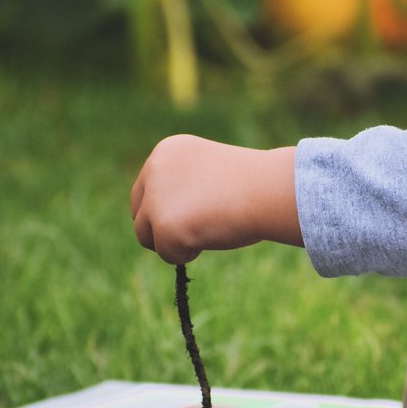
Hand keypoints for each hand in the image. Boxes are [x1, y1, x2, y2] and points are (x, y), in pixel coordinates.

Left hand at [130, 135, 301, 263]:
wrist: (267, 190)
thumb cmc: (252, 185)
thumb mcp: (209, 175)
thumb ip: (185, 188)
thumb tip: (168, 220)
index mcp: (167, 152)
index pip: (146, 189)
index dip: (166, 209)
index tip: (190, 216)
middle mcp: (154, 169)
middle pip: (139, 212)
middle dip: (161, 228)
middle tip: (194, 231)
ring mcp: (156, 197)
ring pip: (145, 235)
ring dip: (171, 242)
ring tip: (206, 232)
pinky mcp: (163, 224)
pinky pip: (166, 254)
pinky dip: (187, 255)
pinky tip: (211, 236)